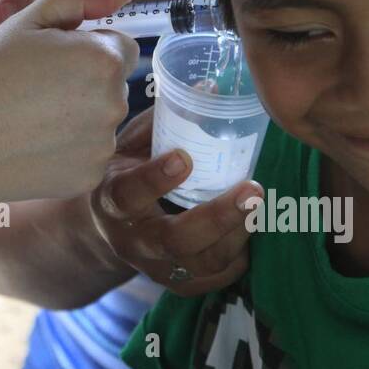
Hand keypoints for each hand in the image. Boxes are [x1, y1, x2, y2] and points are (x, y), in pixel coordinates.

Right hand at [0, 0, 141, 208]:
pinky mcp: (89, 177)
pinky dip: (66, 148)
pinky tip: (29, 143)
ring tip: (27, 116)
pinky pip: (87, 153)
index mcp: (103, 59)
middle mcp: (114, 103)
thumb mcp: (25, 20)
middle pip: (112, 83)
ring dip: (76, 114)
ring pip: (99, 119)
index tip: (50, 57)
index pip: (120, 45)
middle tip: (32, 86)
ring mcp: (102, 144)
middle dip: (83, 80)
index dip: (85, 47)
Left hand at [0, 0, 40, 134]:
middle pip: (40, 9)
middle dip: (34, 24)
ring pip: (40, 45)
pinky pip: (31, 77)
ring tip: (8, 75)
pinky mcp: (9, 83)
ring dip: (34, 56)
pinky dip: (31, 82)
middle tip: (12, 47)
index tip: (5, 13)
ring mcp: (5, 52)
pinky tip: (15, 94)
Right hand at [88, 107, 262, 296]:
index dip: (155, 179)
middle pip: (173, 239)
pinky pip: (212, 279)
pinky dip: (237, 257)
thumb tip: (212, 85)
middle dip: (216, 217)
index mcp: (112, 198)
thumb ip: (166, 120)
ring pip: (199, 262)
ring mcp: (154, 267)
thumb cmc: (128, 171)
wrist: (109, 228)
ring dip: (236, 234)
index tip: (184, 158)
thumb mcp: (133, 144)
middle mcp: (130, 239)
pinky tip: (250, 230)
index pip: (129, 194)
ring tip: (259, 205)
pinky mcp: (176, 283)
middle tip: (253, 190)